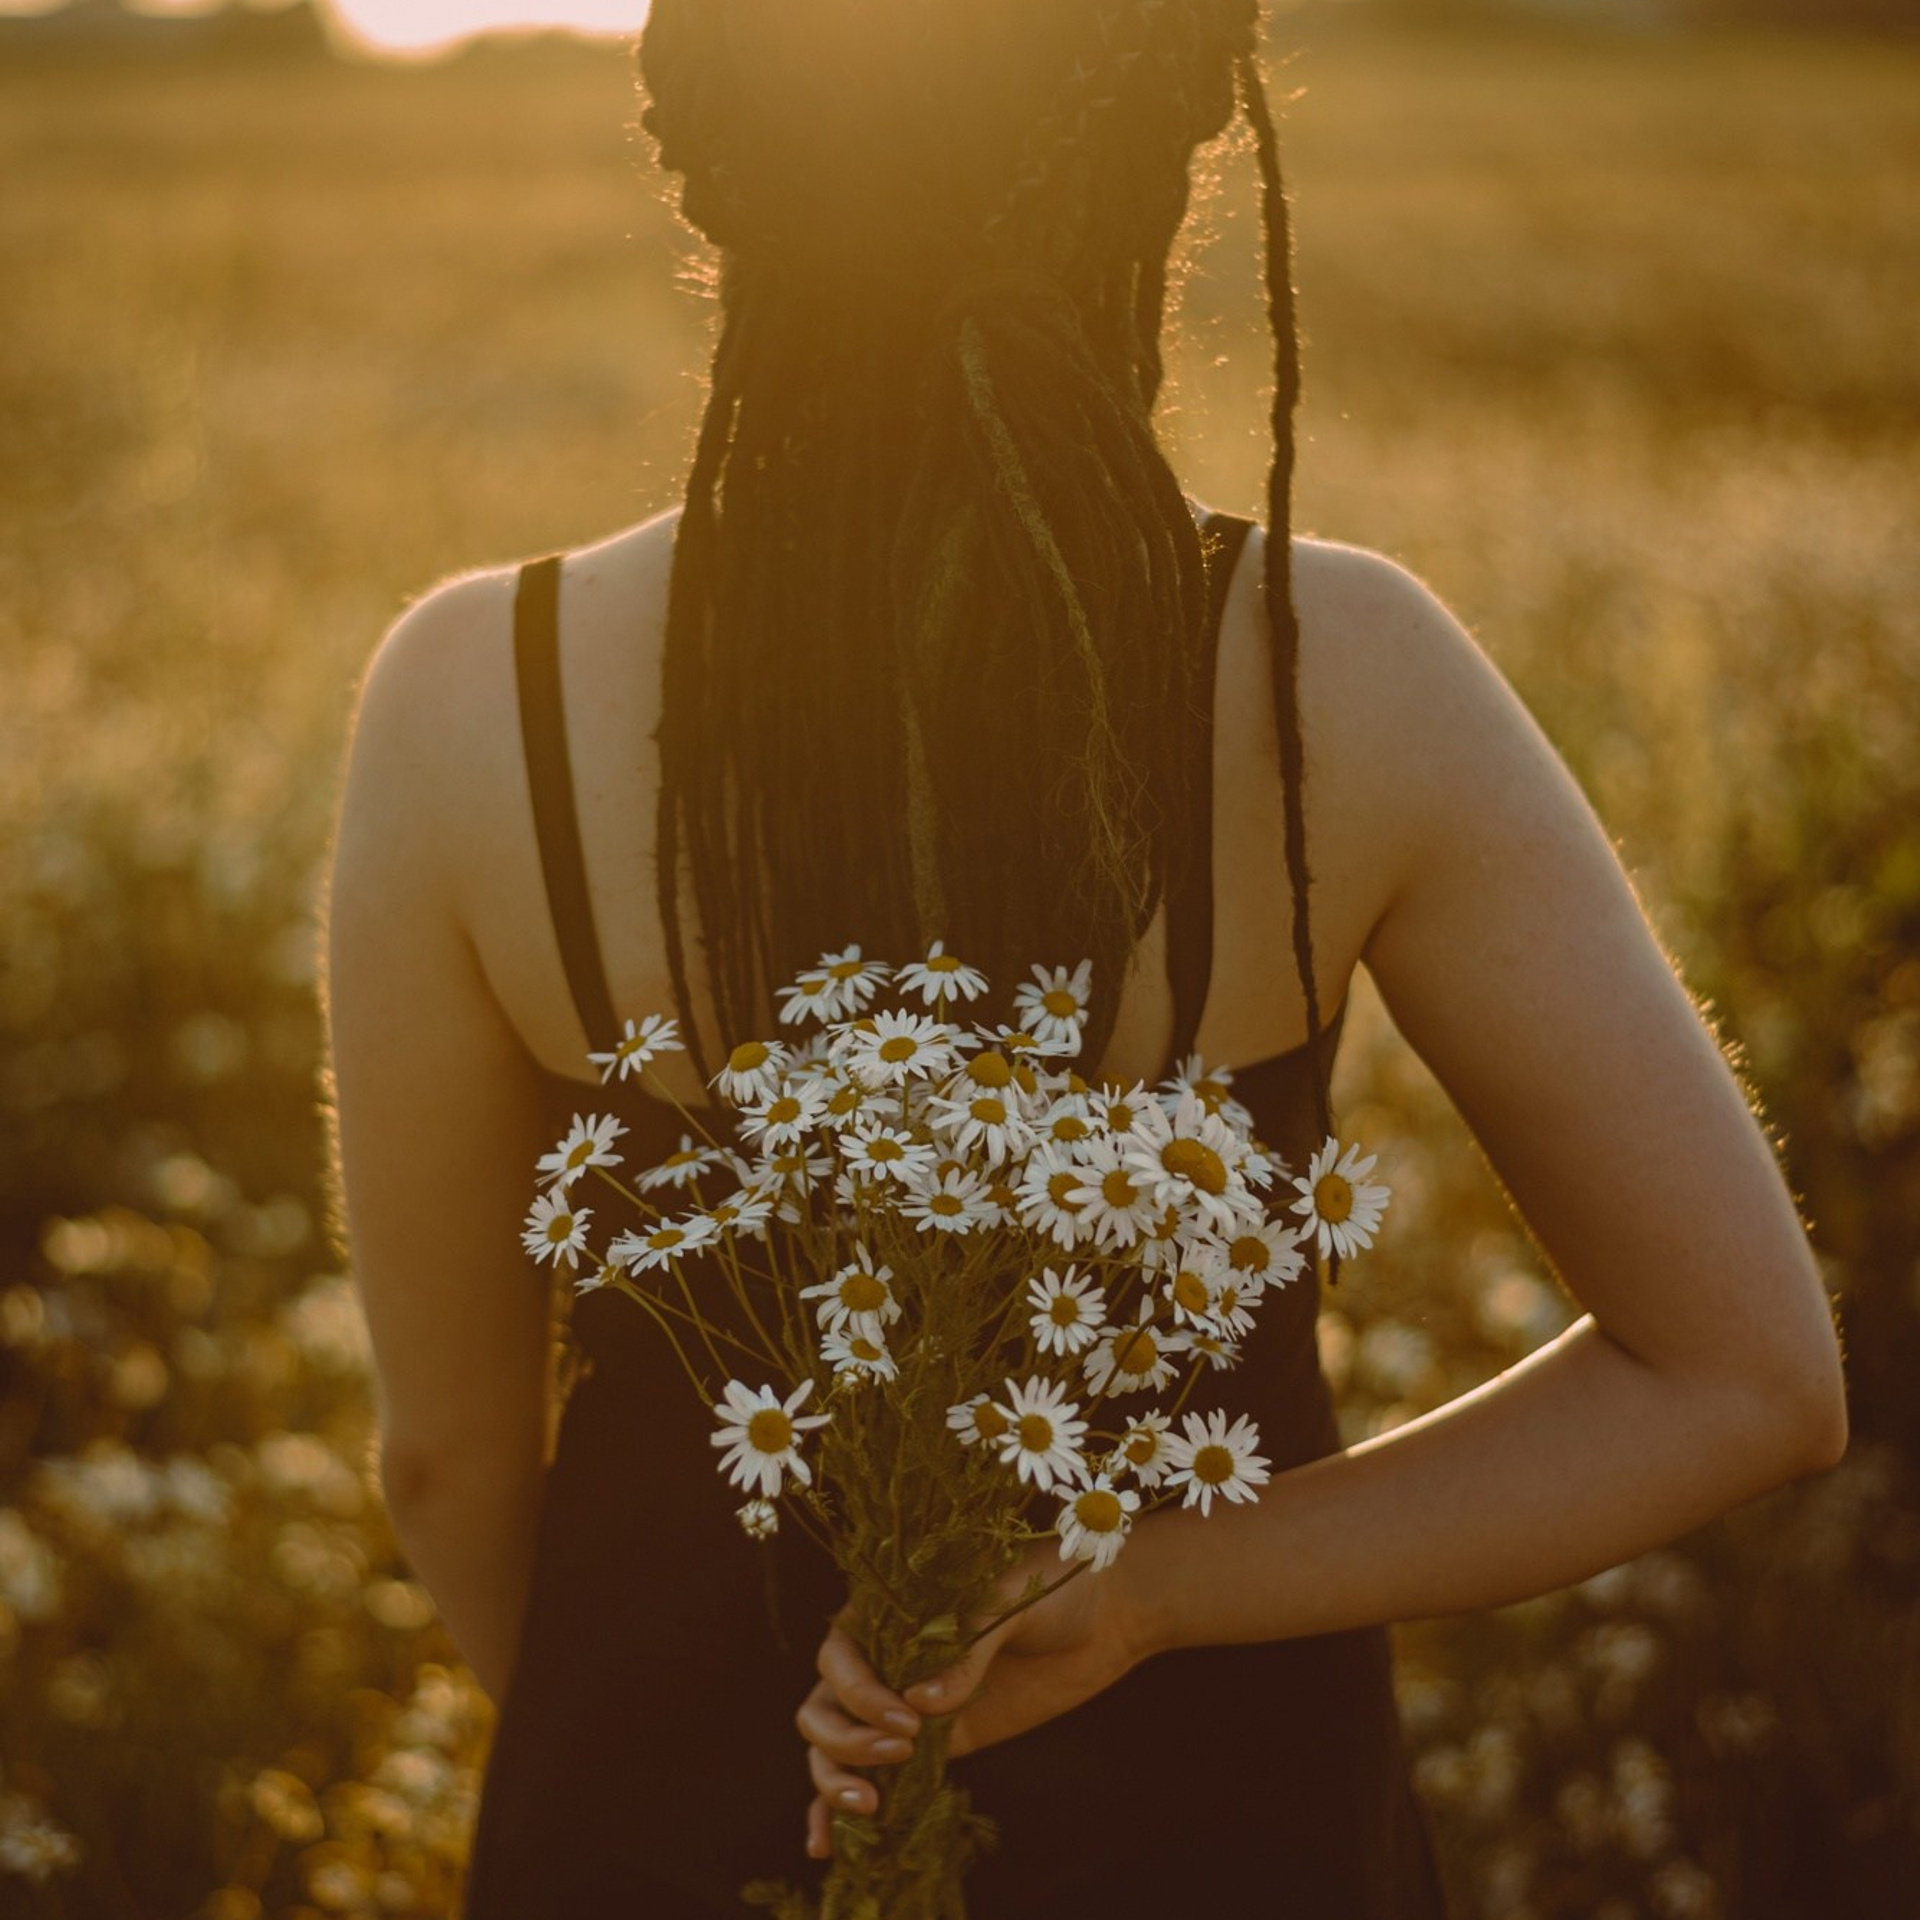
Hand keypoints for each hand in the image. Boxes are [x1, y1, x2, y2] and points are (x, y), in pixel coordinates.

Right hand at [795, 1537, 1156, 1859]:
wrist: (1103, 1617)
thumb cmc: (1052, 1588)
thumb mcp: (1009, 1602)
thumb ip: (966, 1647)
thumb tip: (921, 1704)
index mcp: (890, 1609)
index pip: (839, 1656)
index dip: (859, 1694)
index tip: (907, 1720)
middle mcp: (886, 1657)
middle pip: (823, 1707)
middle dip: (843, 1740)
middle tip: (900, 1754)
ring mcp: (904, 1705)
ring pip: (832, 1746)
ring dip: (833, 1780)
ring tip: (870, 1807)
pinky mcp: (930, 1744)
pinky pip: (870, 1776)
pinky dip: (835, 1811)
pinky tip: (825, 1846)